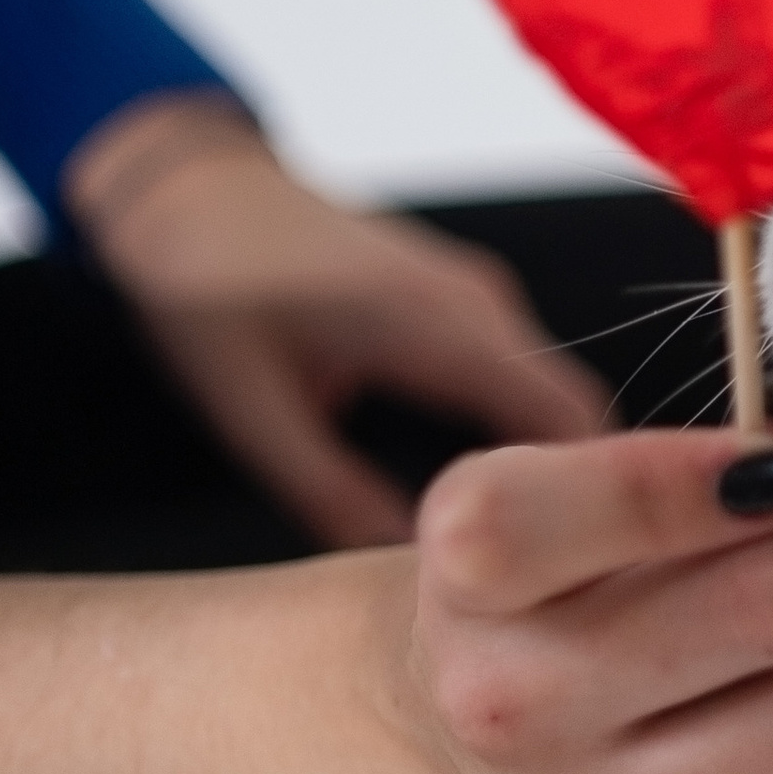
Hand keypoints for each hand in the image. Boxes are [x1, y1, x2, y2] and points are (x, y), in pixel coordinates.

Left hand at [66, 96, 608, 544]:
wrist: (189, 188)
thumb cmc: (204, 292)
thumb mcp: (250, 409)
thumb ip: (332, 495)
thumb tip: (411, 582)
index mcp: (435, 324)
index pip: (567, 419)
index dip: (583, 500)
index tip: (562, 576)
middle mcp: (479, 302)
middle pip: (576, 414)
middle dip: (571, 498)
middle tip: (538, 586)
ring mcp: (479, 294)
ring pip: (554, 397)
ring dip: (549, 468)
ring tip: (513, 553)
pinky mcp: (465, 299)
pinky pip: (526, 376)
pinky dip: (524, 436)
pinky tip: (482, 493)